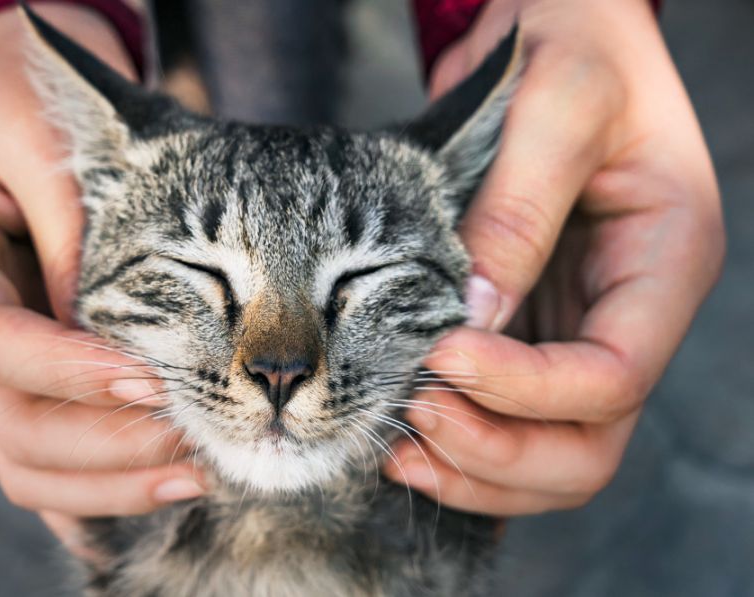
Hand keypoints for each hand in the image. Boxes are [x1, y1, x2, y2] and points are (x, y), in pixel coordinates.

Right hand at [0, 5, 203, 548]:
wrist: (19, 100)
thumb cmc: (30, 100)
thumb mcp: (51, 133)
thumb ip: (78, 230)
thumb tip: (120, 337)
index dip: (69, 371)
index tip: (155, 380)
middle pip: (12, 418)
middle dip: (110, 440)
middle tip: (201, 435)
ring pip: (26, 457)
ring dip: (112, 479)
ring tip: (201, 472)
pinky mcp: (24, 373)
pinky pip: (43, 456)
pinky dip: (93, 488)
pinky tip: (154, 497)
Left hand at [386, 0, 723, 513]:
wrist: (557, 25)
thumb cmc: (575, 43)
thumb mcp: (557, 103)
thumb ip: (520, 209)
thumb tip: (473, 315)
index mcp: (665, 262)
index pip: (614, 375)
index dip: (526, 389)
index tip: (441, 354)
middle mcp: (628, 312)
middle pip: (588, 443)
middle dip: (500, 450)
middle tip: (414, 417)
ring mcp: (578, 328)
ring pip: (549, 450)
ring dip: (475, 465)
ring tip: (396, 445)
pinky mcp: (529, 327)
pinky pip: (508, 418)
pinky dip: (459, 443)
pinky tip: (403, 435)